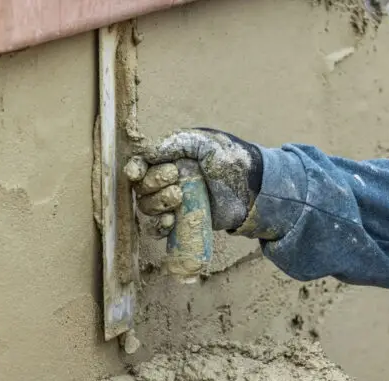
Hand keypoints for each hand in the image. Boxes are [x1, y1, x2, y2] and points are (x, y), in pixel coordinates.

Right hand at [125, 128, 271, 238]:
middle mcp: (167, 180)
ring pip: (147, 207)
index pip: (142, 163)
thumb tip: (147, 154)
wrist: (254, 189)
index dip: (135, 169)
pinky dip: (158, 227)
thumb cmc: (232, 160)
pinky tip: (169, 221)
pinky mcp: (182, 221)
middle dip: (152, 183)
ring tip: (178, 197)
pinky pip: (159, 229)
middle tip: (175, 178)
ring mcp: (173, 202)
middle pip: (141, 187)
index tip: (136, 173)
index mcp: (171, 158)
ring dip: (156, 204)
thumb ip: (176, 143)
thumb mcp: (206, 144)